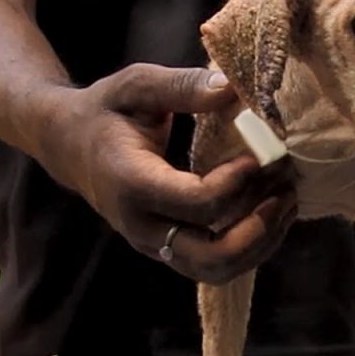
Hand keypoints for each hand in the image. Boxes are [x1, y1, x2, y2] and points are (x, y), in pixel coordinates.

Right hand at [43, 63, 297, 284]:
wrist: (68, 145)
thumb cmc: (106, 110)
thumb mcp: (136, 86)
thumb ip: (182, 86)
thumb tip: (232, 89)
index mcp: (131, 184)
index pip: (197, 203)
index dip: (237, 184)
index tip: (260, 157)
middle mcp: (142, 226)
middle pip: (212, 256)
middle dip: (259, 228)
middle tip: (285, 191)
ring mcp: (155, 245)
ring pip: (218, 269)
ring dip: (261, 242)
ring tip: (286, 201)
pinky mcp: (169, 249)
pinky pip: (215, 263)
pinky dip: (251, 245)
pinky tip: (271, 211)